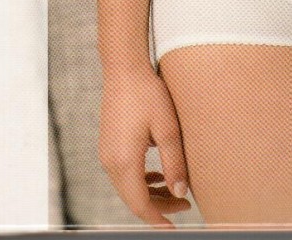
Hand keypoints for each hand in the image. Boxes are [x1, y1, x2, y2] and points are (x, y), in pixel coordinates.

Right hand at [99, 63, 191, 228]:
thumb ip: (175, 164)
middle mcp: (110, 162)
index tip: (174, 229)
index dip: (158, 220)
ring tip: (177, 190)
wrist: (124, 68)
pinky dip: (141, 180)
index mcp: (124, 162)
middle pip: (134, 199)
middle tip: (185, 206)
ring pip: (129, 187)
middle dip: (159, 207)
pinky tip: (158, 173)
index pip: (140, 205)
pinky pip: (124, 173)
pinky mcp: (109, 145)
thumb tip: (180, 193)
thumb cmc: (148, 94)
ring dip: (151, 193)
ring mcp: (106, 154)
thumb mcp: (168, 129)